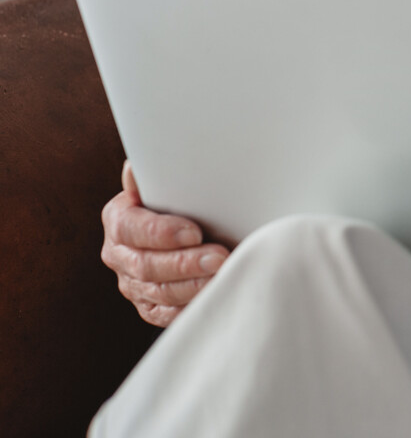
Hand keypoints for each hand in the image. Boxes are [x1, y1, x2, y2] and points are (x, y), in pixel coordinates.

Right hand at [100, 161, 228, 326]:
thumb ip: (156, 177)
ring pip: (158, 292)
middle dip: (186, 263)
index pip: (132, 228)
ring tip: (223, 275)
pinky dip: (190, 306)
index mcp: (119, 219)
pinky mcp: (148, 306)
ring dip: (193, 285)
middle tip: (220, 257)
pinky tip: (214, 295)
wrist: (179, 229)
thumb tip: (138, 166)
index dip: (162, 232)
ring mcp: (132, 284)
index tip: (194, 232)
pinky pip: (166, 314)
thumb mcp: (165, 185)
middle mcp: (119, 254)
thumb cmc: (178, 202)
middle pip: (147, 264)